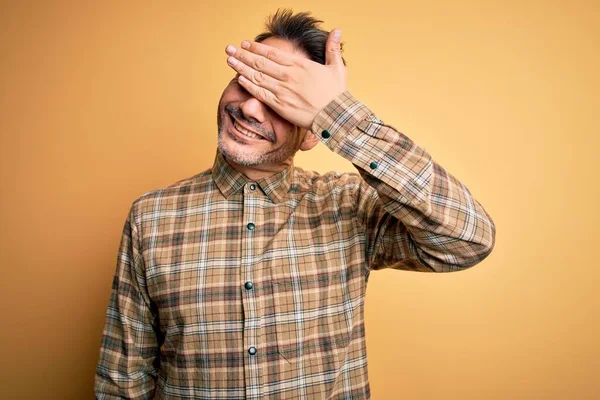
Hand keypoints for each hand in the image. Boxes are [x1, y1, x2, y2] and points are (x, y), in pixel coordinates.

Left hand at [225, 29, 346, 129]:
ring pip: (257, 76)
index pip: (272, 53)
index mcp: (300, 65)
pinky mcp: (280, 105)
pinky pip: (261, 94)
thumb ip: (333, 48)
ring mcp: (283, 90)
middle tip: (229, 49)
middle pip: (260, 62)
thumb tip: (337, 30)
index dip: (256, 47)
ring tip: (230, 60)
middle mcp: (288, 76)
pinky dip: (249, 86)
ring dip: (241, 68)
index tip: (245, 44)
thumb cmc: (337, 94)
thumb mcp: (337, 68)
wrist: (336, 116)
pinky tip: (239, 79)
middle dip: (243, 55)